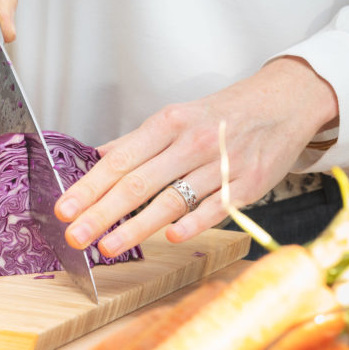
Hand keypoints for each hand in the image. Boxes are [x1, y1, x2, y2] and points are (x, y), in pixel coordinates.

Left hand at [54, 57, 339, 256]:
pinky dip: (193, 223)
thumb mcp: (176, 118)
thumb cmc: (222, 114)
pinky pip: (216, 208)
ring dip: (136, 227)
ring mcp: (220, 164)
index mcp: (167, 124)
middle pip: (138, 183)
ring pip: (172, 199)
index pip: (119, 161)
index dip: (89, 186)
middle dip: (101, 212)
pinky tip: (170, 239)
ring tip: (107, 246)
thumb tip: (96, 158)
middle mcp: (190, 143)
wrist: (284, 102)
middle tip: (75, 235)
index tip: (64, 208)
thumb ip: (135, 142)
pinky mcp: (247, 184)